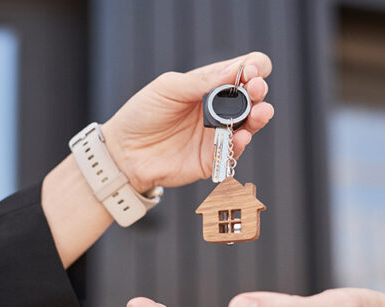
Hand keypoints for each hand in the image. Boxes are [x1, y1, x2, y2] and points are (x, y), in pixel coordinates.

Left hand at [101, 52, 273, 192]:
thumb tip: (234, 71)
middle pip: (252, 97)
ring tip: (261, 111)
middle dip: (259, 90)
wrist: (123, 151)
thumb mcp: (168, 88)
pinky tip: (242, 135)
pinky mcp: (213, 159)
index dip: (251, 68)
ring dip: (259, 116)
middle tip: (256, 88)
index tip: (247, 71)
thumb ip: (200, 81)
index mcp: (209, 85)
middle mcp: (218, 109)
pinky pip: (233, 152)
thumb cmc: (142, 113)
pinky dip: (241, 143)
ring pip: (250, 124)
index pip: (242, 72)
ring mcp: (218, 134)